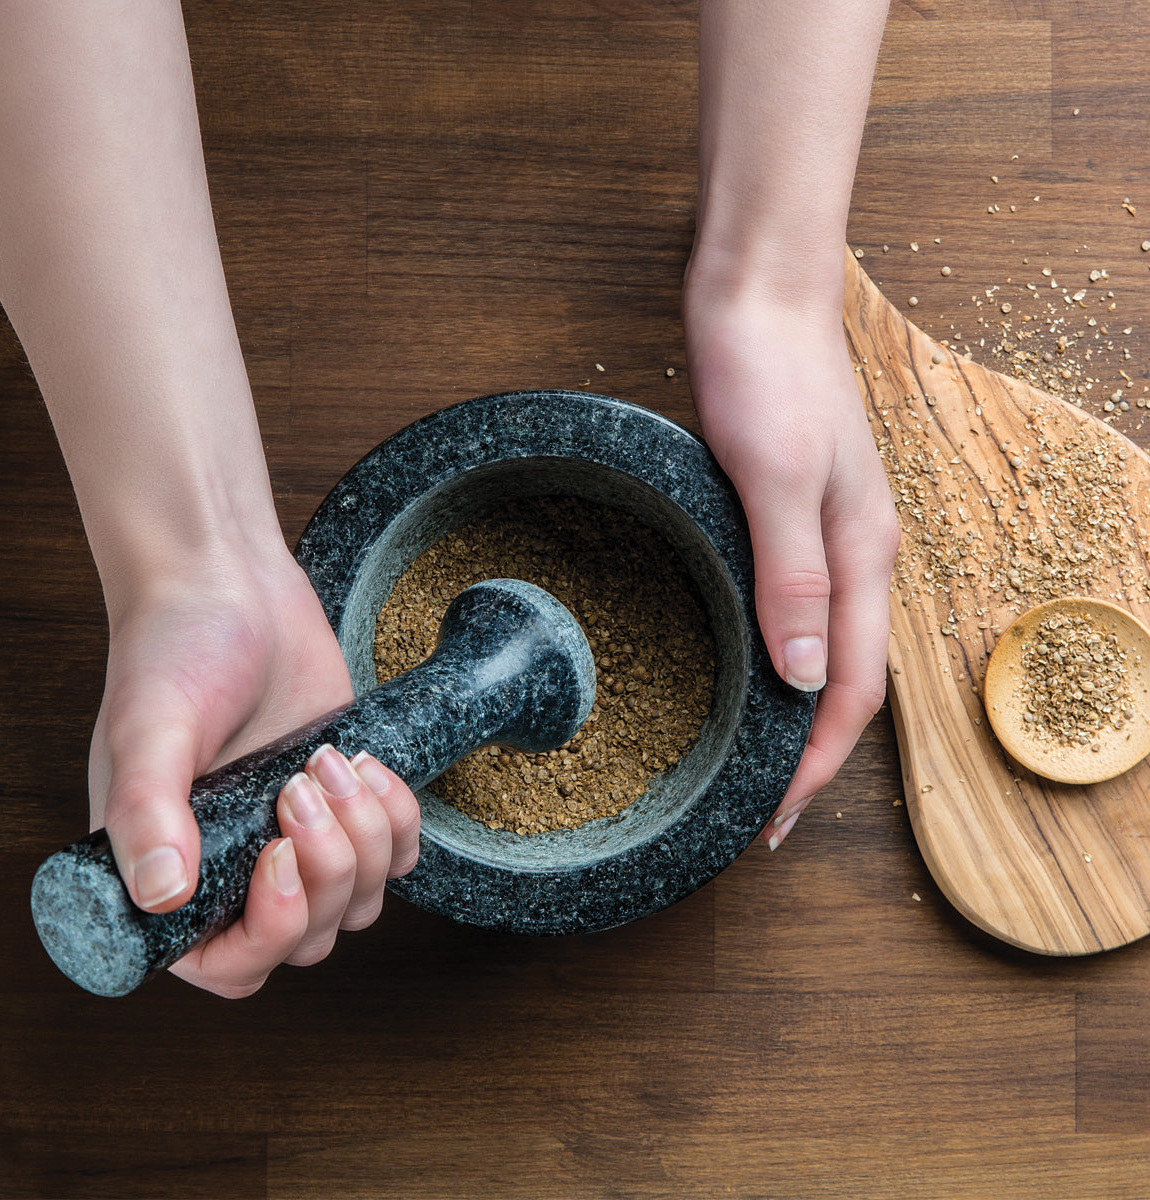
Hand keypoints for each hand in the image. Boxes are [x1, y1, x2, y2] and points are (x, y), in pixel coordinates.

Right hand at [87, 541, 421, 996]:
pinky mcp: (345, 805)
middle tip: (301, 785)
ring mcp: (296, 840)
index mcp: (172, 870)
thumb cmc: (171, 650)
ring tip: (329, 761)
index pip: (227, 964)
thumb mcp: (148, 729)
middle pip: (308, 939)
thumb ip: (147, 813)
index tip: (279, 854)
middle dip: (326, 870)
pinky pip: (396, 855)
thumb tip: (159, 896)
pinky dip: (396, 819)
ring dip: (364, 841)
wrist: (231, 586)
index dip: (268, 932)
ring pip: (359, 902)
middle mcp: (234, 868)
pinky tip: (367, 763)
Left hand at [684, 266, 898, 847]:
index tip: (776, 819)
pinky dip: (774, 657)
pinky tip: (741, 667)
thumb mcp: (775, 477)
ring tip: (749, 759)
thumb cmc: (767, 372)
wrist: (757, 293)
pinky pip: (794, 608)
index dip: (816, 763)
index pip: (850, 688)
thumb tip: (800, 680)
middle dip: (808, 753)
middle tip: (759, 808)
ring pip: (821, 648)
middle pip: (844, 679)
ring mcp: (825, 534)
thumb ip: (793, 577)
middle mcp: (854, 555)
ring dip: (791, 713)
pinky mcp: (788, 514)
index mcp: (863, 555)